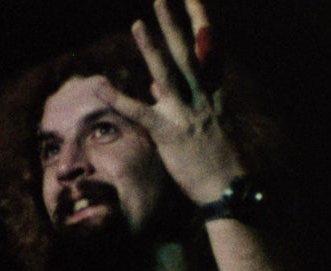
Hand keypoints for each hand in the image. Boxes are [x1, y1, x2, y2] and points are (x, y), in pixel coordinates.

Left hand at [94, 0, 244, 202]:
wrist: (228, 189)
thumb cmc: (217, 160)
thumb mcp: (207, 125)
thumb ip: (179, 101)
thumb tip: (153, 86)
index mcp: (212, 94)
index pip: (208, 50)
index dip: (200, 22)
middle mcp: (201, 98)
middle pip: (187, 54)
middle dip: (175, 23)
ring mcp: (186, 115)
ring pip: (167, 75)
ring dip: (152, 48)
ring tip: (138, 24)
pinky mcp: (169, 134)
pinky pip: (140, 113)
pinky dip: (119, 99)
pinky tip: (101, 86)